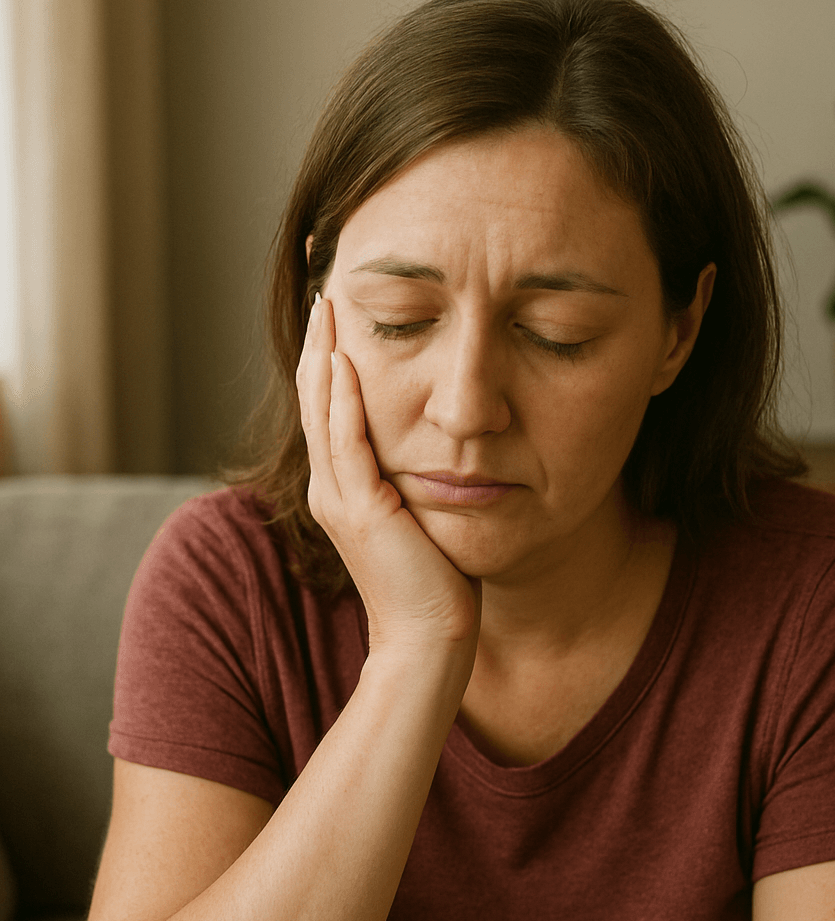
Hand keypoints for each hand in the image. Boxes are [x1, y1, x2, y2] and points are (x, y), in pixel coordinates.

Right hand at [296, 292, 480, 668]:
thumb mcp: (417, 509)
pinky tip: (341, 360)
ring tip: (326, 305)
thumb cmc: (433, 577)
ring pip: (322, 411)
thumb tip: (430, 434)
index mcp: (341, 483)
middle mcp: (329, 485)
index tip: (336, 307)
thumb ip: (408, 471)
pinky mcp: (361, 510)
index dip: (326, 354)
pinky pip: (347, 444)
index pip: (328, 403)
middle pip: (315, 396)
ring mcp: (339, 498)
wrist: (432, 634)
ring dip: (322, 355)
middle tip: (323, 286)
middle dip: (317, 340)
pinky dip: (342, 401)